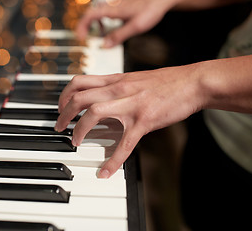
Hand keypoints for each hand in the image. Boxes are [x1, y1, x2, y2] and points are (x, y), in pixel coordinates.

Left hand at [55, 66, 202, 177]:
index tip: (61, 107)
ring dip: (79, 129)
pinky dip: (113, 160)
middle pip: (80, 97)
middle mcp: (118, 89)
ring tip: (75, 142)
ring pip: (94, 113)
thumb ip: (117, 87)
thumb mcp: (135, 79)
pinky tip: (106, 172)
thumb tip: (101, 96)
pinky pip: (125, 143)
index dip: (64, 95)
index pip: (79, 81)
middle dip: (63, 113)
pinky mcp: (144, 120)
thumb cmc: (166, 81)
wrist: (192, 83)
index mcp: (115, 80)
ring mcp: (131, 104)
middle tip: (59, 126)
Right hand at [76, 0, 179, 47]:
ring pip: (99, 12)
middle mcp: (112, 5)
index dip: (82, 27)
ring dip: (95, 24)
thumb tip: (105, 45)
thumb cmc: (151, 9)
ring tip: (98, 35)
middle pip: (91, 13)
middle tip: (85, 37)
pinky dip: (104, 21)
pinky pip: (107, 12)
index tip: (80, 37)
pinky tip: (111, 27)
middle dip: (86, 26)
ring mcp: (116, 5)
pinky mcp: (121, 6)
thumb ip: (119, 36)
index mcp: (113, 10)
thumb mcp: (135, 27)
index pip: (90, 15)